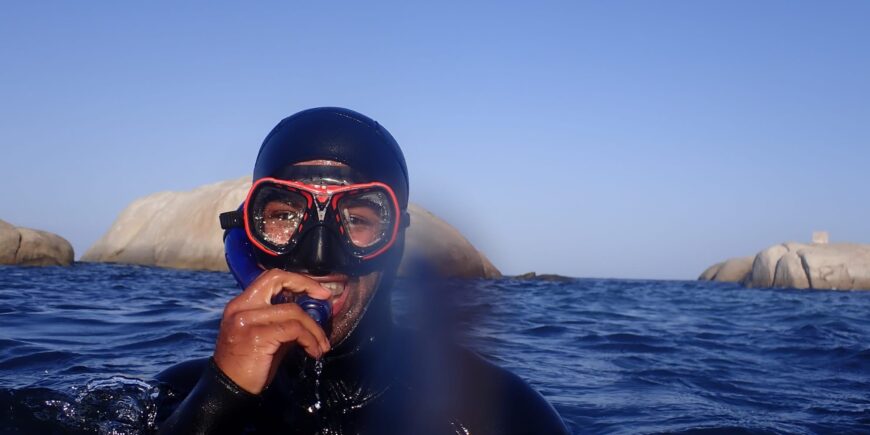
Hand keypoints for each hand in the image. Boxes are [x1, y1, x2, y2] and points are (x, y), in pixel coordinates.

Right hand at [213, 269, 331, 393]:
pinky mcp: (257, 336)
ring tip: (321, 345)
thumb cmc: (247, 365)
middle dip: (306, 285)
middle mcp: (241, 307)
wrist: (228, 389)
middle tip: (325, 298)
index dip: (296, 279)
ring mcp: (247, 320)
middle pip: (277, 279)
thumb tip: (310, 316)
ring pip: (293, 311)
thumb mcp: (264, 337)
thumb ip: (282, 322)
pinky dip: (309, 340)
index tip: (317, 290)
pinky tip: (313, 351)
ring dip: (314, 329)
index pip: (270, 277)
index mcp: (241, 304)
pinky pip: (294, 330)